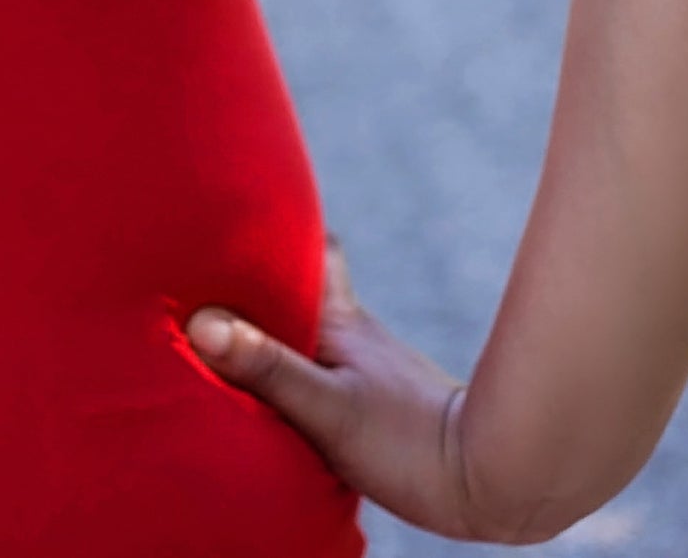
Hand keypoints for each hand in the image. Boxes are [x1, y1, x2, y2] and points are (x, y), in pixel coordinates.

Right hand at [186, 243, 531, 543]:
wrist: (487, 480)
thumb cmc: (409, 441)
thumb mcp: (328, 407)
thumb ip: (267, 368)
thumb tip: (200, 324)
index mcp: (338, 316)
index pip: (310, 245)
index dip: (278, 224)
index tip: (237, 208)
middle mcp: (350, 331)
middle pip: (305, 282)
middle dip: (268, 272)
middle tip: (219, 268)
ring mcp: (363, 365)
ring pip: (310, 327)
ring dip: (277, 323)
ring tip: (229, 329)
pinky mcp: (371, 401)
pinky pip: (319, 366)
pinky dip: (293, 364)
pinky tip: (273, 387)